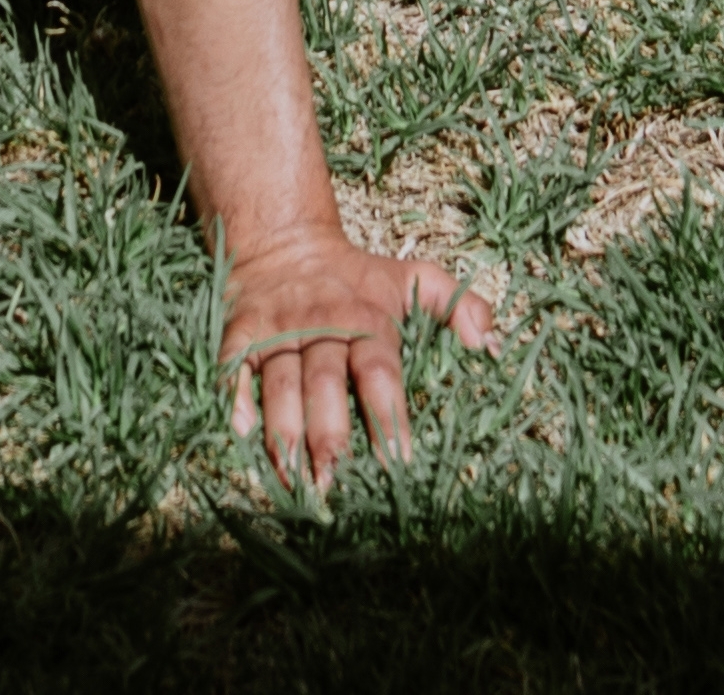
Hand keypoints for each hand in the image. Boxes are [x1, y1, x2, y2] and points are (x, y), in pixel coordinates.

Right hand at [219, 220, 500, 491]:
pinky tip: (240, 431)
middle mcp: (322, 326)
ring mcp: (278, 331)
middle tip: (334, 479)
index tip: (397, 460)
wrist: (288, 243)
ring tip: (293, 479)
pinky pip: (233, 367)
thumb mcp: (415, 278)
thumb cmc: (361, 279)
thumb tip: (491, 345)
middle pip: (325, 383)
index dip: (387, 414)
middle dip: (329, 433)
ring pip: (280, 384)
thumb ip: (457, 306)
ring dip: (285, 433)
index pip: (379, 371)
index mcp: (368, 319)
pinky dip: (234, 396)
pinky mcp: (241, 334)